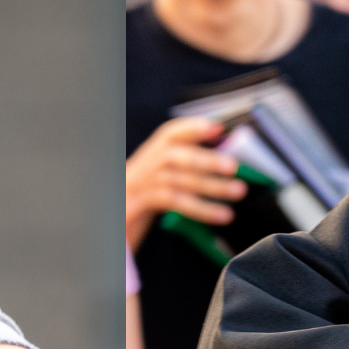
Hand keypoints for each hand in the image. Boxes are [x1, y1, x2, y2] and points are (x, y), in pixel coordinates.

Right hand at [127, 116, 243, 227]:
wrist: (110, 222)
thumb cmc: (144, 200)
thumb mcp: (160, 180)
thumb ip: (184, 168)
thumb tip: (224, 159)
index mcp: (149, 156)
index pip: (170, 134)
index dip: (193, 128)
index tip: (217, 126)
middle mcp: (142, 167)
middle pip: (175, 157)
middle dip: (206, 159)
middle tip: (234, 166)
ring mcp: (138, 186)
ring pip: (178, 181)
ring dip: (212, 186)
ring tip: (238, 191)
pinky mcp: (136, 207)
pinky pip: (174, 204)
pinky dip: (202, 209)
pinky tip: (222, 215)